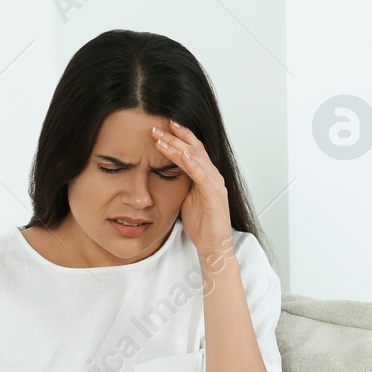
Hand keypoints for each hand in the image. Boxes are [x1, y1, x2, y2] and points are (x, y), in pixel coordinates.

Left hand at [150, 120, 233, 261]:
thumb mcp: (185, 198)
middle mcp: (212, 175)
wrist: (213, 245)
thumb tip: (162, 172)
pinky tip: (183, 155)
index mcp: (205, 175)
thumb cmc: (201, 224)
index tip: (162, 126)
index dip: (179, 136)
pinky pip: (203, 176)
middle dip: (174, 137)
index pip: (192, 149)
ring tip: (161, 139)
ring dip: (178, 147)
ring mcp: (215, 184)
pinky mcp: (215, 195)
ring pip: (196, 159)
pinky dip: (193, 164)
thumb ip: (180, 183)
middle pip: (193, 149)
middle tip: (156, 127)